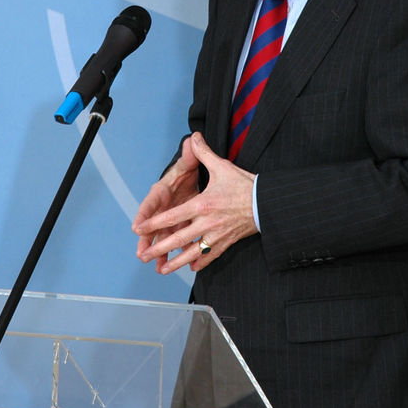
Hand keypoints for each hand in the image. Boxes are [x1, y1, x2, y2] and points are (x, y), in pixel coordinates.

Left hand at [132, 132, 255, 273]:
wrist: (267, 203)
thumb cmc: (244, 184)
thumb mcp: (222, 167)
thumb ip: (203, 153)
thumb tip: (193, 137)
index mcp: (202, 205)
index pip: (172, 216)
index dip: (154, 224)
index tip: (140, 230)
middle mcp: (206, 223)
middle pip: (178, 239)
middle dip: (159, 249)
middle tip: (144, 256)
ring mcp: (216, 235)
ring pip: (192, 252)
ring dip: (176, 262)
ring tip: (162, 270)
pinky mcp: (227, 242)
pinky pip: (210, 255)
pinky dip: (200, 262)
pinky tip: (191, 267)